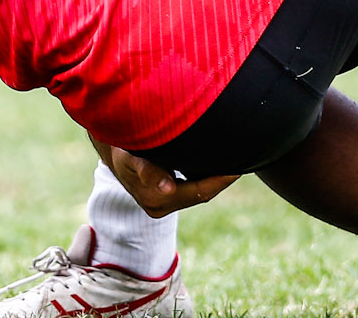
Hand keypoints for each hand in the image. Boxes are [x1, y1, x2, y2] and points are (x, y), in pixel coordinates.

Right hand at [96, 142, 239, 217]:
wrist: (110, 151)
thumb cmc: (123, 149)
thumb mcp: (131, 157)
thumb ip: (147, 170)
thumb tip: (166, 188)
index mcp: (156, 200)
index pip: (199, 192)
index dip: (220, 181)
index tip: (239, 168)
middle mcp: (160, 207)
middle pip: (202, 194)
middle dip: (223, 180)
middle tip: (247, 161)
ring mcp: (163, 205)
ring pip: (199, 192)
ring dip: (217, 179)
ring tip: (238, 160)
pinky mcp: (166, 197)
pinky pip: (193, 188)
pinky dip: (206, 177)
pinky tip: (220, 164)